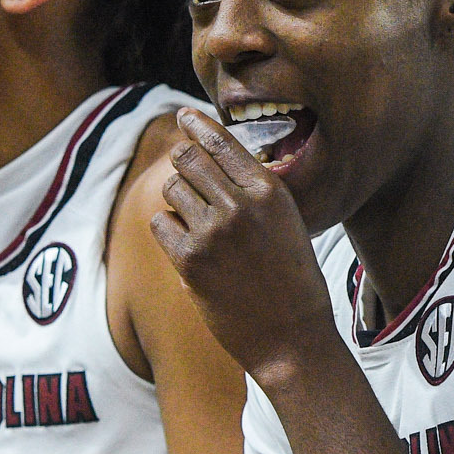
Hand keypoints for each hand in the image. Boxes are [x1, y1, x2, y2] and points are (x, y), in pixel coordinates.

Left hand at [149, 110, 337, 381]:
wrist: (292, 337)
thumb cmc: (292, 280)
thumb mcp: (287, 221)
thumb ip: (254, 191)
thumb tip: (210, 157)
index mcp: (269, 191)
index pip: (221, 142)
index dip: (197, 125)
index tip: (184, 116)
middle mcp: (240, 205)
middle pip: (188, 159)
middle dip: (182, 162)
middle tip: (184, 171)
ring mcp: (213, 231)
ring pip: (172, 189)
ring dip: (177, 200)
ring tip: (197, 223)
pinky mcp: (190, 260)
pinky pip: (161, 224)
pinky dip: (168, 230)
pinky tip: (188, 247)